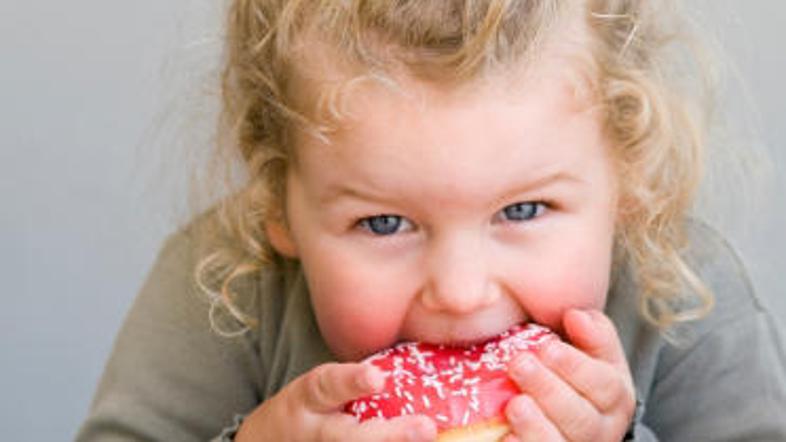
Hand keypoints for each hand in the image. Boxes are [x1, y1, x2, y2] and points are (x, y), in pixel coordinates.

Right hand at [236, 362, 436, 440]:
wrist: (268, 441)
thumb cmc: (310, 408)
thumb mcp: (321, 388)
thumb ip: (354, 381)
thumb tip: (420, 367)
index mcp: (311, 397)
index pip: (331, 385)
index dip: (353, 381)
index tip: (378, 378)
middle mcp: (315, 432)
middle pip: (350, 438)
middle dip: (390, 436)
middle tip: (426, 428)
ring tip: (429, 441)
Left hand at [504, 310, 634, 441]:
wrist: (565, 422)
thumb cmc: (575, 377)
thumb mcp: (593, 354)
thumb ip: (592, 333)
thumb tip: (576, 315)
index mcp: (615, 397)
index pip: (603, 385)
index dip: (575, 366)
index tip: (547, 347)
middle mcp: (600, 429)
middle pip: (581, 416)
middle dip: (549, 389)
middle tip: (520, 364)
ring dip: (536, 425)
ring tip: (515, 404)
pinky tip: (506, 437)